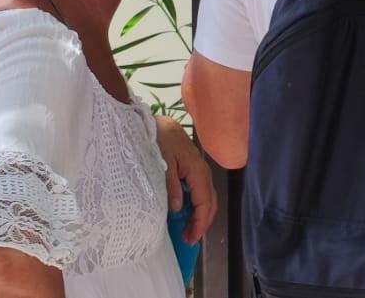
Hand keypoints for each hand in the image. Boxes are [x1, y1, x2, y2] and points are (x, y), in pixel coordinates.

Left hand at [156, 114, 217, 244]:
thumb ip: (170, 185)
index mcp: (197, 171)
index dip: (200, 222)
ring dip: (200, 215)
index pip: (204, 202)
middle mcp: (203, 172)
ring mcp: (199, 171)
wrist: (154, 123)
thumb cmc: (158, 140)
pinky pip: (199, 192)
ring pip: (206, 197)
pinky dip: (196, 206)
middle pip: (210, 202)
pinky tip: (185, 213)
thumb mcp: (161, 163)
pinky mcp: (192, 170)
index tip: (191, 238)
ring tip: (187, 230)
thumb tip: (177, 208)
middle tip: (189, 240)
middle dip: (202, 222)